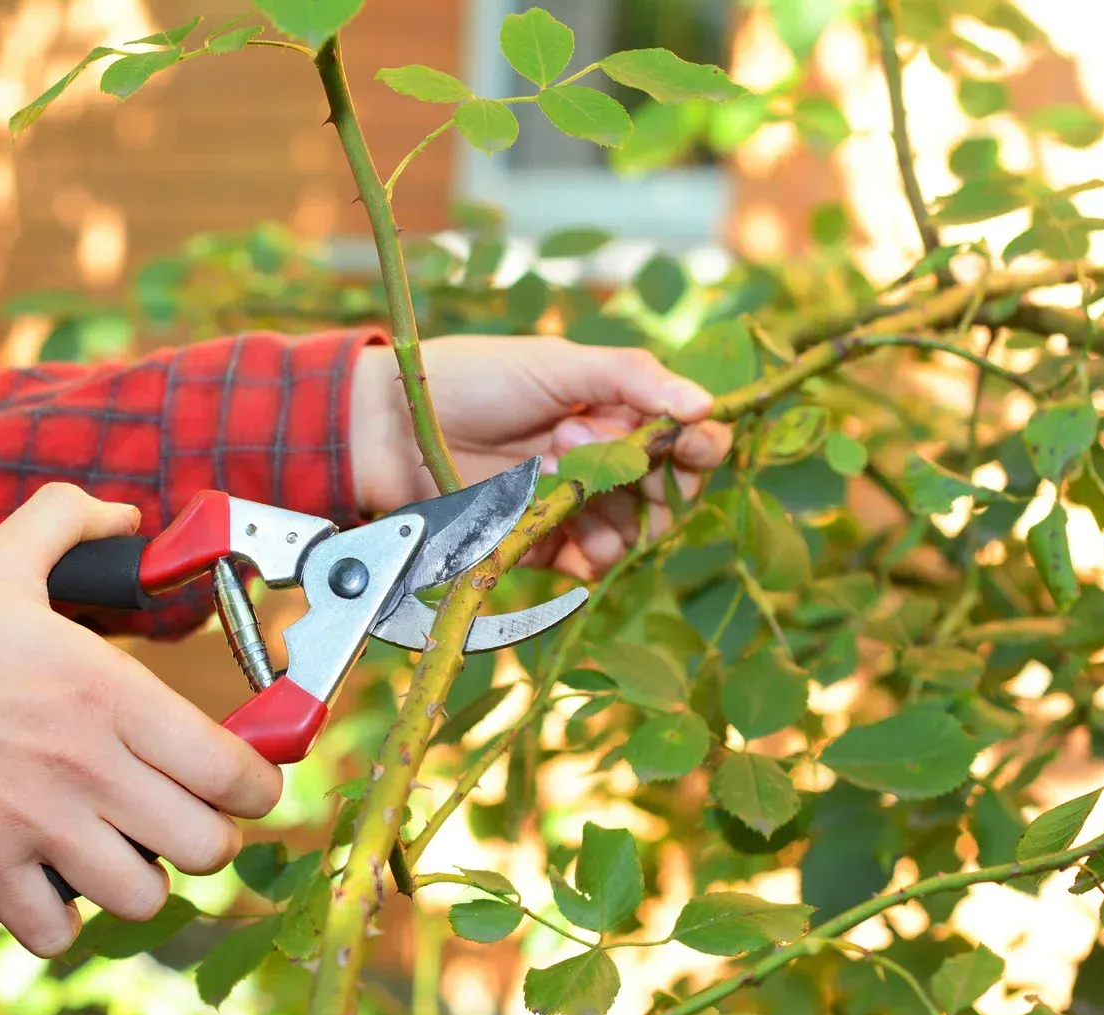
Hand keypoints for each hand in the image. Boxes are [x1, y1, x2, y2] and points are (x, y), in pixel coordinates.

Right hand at [0, 484, 281, 955]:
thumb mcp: (2, 555)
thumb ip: (71, 520)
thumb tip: (124, 513)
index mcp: (110, 692)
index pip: (233, 772)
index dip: (258, 786)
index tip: (246, 782)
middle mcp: (89, 767)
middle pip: (206, 848)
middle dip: (207, 838)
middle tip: (182, 817)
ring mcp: (38, 825)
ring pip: (143, 899)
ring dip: (140, 881)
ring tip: (120, 852)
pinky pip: (56, 935)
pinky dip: (62, 921)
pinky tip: (52, 883)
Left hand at [350, 335, 733, 579]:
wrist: (397, 426)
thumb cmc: (475, 379)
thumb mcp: (559, 363)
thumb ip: (633, 378)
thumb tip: (706, 404)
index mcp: (616, 412)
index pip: (686, 440)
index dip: (699, 445)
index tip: (694, 442)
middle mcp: (603, 461)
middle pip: (668, 495)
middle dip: (646, 476)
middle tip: (582, 440)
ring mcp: (575, 506)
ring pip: (633, 532)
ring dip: (608, 505)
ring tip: (551, 464)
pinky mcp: (543, 543)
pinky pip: (591, 562)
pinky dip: (589, 549)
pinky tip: (559, 520)